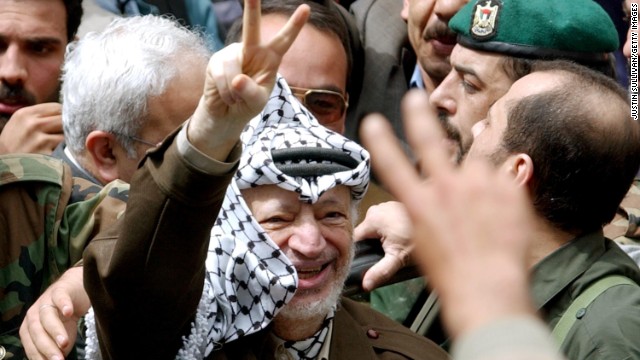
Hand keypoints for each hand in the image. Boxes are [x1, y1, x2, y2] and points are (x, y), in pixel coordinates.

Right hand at [0, 103, 62, 154]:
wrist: (4, 165)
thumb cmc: (13, 144)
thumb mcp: (19, 123)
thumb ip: (39, 116)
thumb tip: (63, 113)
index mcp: (26, 114)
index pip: (56, 107)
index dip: (63, 115)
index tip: (64, 121)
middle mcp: (32, 125)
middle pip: (64, 120)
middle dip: (67, 127)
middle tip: (64, 134)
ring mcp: (40, 140)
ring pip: (66, 135)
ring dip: (66, 140)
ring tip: (57, 145)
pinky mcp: (46, 155)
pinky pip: (64, 149)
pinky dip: (64, 151)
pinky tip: (56, 154)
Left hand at [20, 267, 88, 359]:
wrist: (76, 291)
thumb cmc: (66, 318)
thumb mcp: (60, 336)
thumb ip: (55, 349)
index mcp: (30, 328)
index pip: (30, 344)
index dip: (39, 355)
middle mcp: (34, 314)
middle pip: (37, 332)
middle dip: (47, 347)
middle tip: (58, 359)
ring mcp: (46, 300)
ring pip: (47, 316)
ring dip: (55, 330)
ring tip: (64, 342)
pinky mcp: (60, 290)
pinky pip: (60, 297)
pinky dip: (63, 304)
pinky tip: (68, 312)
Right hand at [188, 0, 309, 160]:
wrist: (226, 114)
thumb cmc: (247, 104)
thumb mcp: (257, 102)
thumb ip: (251, 92)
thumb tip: (236, 79)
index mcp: (270, 58)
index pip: (284, 40)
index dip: (294, 25)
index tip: (306, 8)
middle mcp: (251, 49)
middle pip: (251, 26)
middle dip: (251, 8)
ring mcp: (231, 53)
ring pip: (233, 67)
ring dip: (235, 91)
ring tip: (235, 98)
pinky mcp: (216, 62)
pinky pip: (221, 76)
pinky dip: (225, 92)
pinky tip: (226, 96)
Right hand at [354, 201, 413, 290]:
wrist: (444, 225)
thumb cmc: (420, 239)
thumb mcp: (398, 258)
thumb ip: (380, 271)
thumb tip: (365, 284)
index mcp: (373, 218)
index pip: (355, 238)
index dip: (359, 252)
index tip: (366, 260)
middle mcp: (378, 208)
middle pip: (365, 232)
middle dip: (373, 244)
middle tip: (387, 254)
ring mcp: (387, 205)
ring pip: (376, 226)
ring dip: (382, 237)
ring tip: (395, 245)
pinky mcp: (396, 206)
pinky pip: (386, 220)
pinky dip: (391, 229)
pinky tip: (401, 236)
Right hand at [360, 89, 535, 338]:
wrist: (489, 289)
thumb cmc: (452, 273)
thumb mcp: (426, 241)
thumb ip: (430, 207)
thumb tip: (434, 185)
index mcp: (419, 204)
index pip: (392, 163)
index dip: (380, 140)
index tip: (373, 122)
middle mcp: (444, 187)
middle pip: (428, 139)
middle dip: (419, 115)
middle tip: (415, 98)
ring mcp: (477, 185)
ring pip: (476, 165)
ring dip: (478, 179)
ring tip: (485, 211)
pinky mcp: (506, 187)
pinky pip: (503, 177)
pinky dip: (502, 190)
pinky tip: (501, 214)